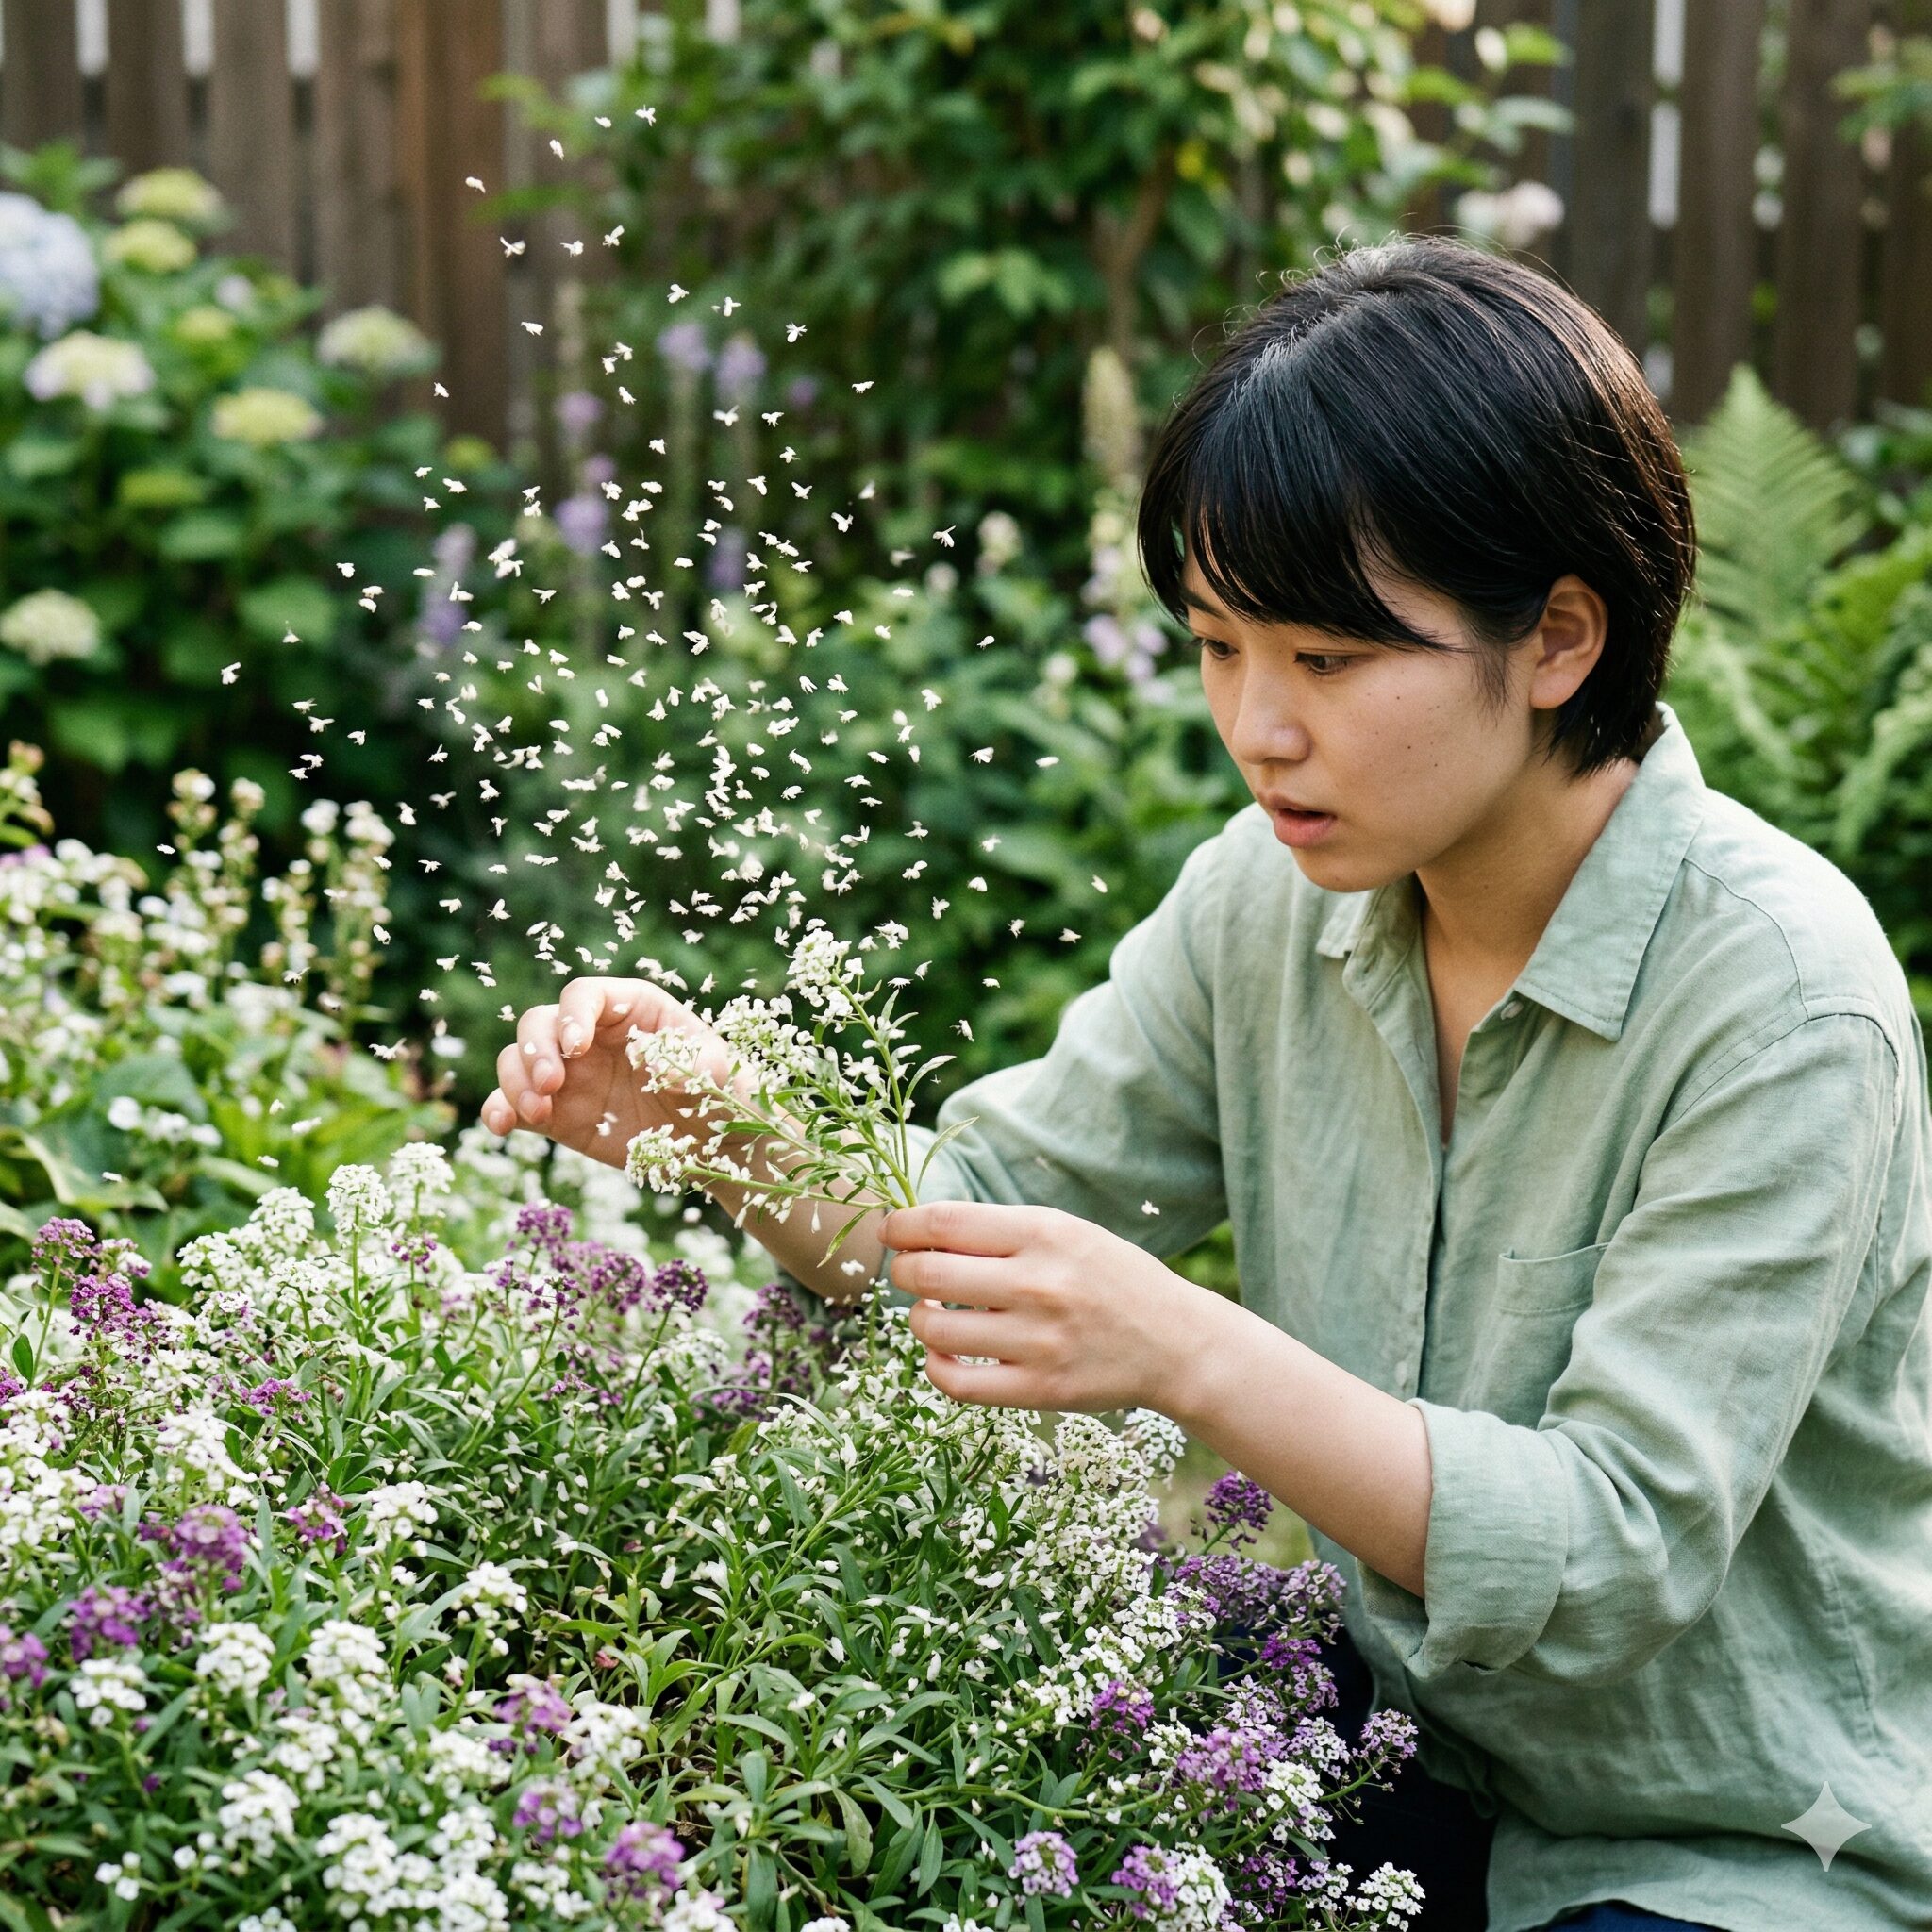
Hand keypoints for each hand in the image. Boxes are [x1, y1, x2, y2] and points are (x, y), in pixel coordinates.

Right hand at [479, 975, 741, 1169]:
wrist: (714, 1145)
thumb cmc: (722, 1093)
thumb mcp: (721, 1074)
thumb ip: (697, 1064)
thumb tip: (659, 1067)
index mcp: (631, 1009)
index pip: (585, 995)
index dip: (573, 1015)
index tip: (575, 1047)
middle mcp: (591, 1035)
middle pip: (540, 1022)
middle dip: (535, 1049)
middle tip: (552, 1084)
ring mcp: (569, 1074)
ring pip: (517, 1059)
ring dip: (515, 1081)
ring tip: (538, 1112)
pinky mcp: (557, 1113)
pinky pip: (513, 1104)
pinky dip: (499, 1110)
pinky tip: (503, 1127)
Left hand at [879, 1199, 1221, 1414]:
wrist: (1175, 1342)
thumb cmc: (1111, 1279)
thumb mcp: (1066, 1232)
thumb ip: (1000, 1230)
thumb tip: (919, 1232)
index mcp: (1043, 1233)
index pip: (942, 1222)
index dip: (901, 1227)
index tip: (891, 1232)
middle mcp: (1038, 1283)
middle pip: (929, 1274)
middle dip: (902, 1272)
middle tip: (908, 1274)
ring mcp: (1038, 1340)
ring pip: (934, 1329)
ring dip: (919, 1319)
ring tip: (933, 1314)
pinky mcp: (1039, 1388)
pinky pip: (956, 1383)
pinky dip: (936, 1366)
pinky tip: (944, 1353)